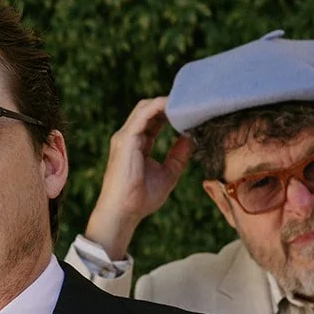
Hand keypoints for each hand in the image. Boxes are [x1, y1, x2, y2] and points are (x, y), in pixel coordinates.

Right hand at [84, 97, 192, 258]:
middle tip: (191, 101)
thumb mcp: (167, 175)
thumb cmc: (140, 199)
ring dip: (166, 102)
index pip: (153, 120)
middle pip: (148, 109)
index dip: (170, 113)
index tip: (190, 110)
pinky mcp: (126, 139)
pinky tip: (175, 106)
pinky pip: (144, 114)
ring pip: (145, 107)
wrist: (122, 213)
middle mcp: (129, 137)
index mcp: (137, 144)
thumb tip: (191, 138)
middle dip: (168, 103)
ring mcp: (125, 136)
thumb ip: (178, 156)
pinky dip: (159, 107)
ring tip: (186, 100)